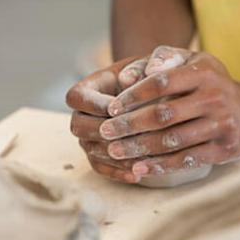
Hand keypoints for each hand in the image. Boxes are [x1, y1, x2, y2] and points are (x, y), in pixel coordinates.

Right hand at [66, 56, 151, 182]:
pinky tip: (138, 175)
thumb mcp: (153, 64)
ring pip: (90, 149)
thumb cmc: (155, 74)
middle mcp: (84, 113)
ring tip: (136, 160)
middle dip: (101, 133)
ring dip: (112, 155)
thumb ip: (142, 66)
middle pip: (77, 126)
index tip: (116, 110)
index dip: (94, 105)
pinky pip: (101, 167)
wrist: (162, 93)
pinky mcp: (100, 154)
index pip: (76, 97)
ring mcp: (89, 135)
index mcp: (90, 87)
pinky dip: (117, 172)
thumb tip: (127, 79)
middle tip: (125, 138)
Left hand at [101, 47, 239, 177]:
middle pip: (163, 115)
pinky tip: (137, 169)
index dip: (132, 96)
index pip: (161, 82)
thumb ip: (162, 58)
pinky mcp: (224, 149)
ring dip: (139, 149)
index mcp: (204, 72)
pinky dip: (159, 166)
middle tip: (105, 133)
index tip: (110, 108)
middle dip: (129, 125)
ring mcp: (222, 125)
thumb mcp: (194, 61)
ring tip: (114, 152)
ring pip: (172, 141)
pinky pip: (186, 160)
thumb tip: (127, 76)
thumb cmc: (210, 84)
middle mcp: (215, 97)